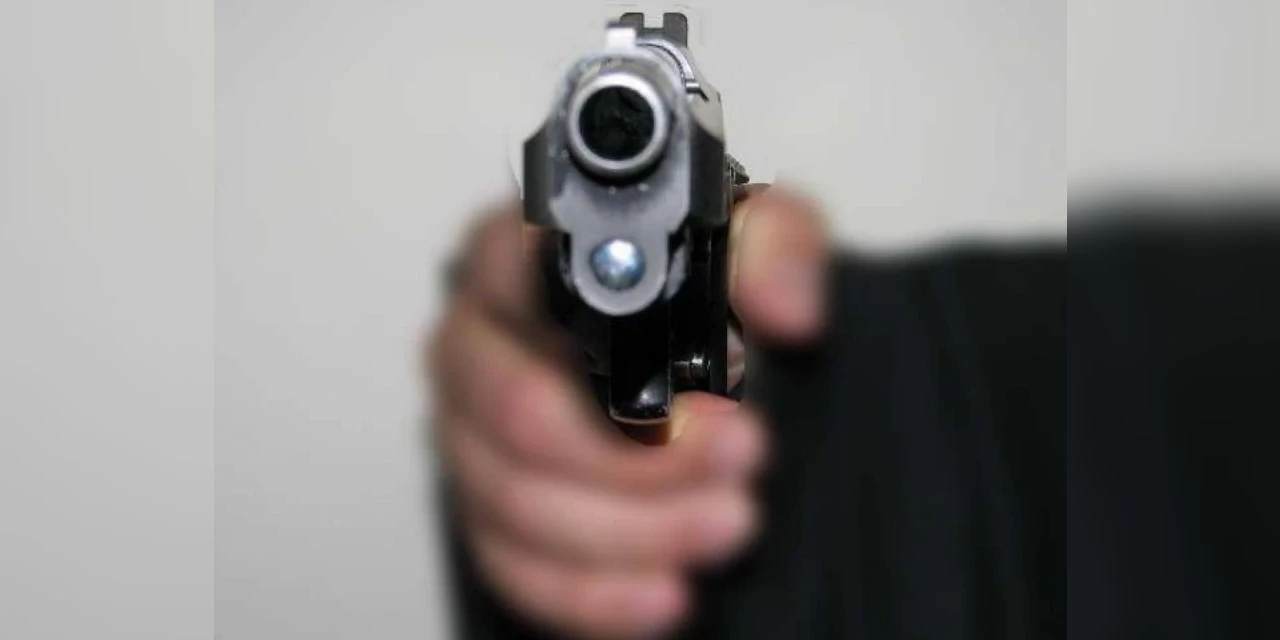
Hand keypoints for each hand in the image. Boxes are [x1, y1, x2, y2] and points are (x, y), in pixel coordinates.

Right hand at [428, 186, 828, 638]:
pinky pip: (516, 569)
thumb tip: (785, 308)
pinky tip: (667, 592)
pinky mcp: (483, 511)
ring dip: (636, 528)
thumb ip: (773, 247)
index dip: (611, 342)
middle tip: (742, 456)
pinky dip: (594, 593)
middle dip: (642, 454)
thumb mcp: (752, 235)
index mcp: (513, 258)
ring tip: (730, 522)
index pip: (517, 280)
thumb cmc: (692, 285)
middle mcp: (475, 345)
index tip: (713, 385)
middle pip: (522, 414)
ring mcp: (469, 435)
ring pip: (519, 502)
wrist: (686, 355)